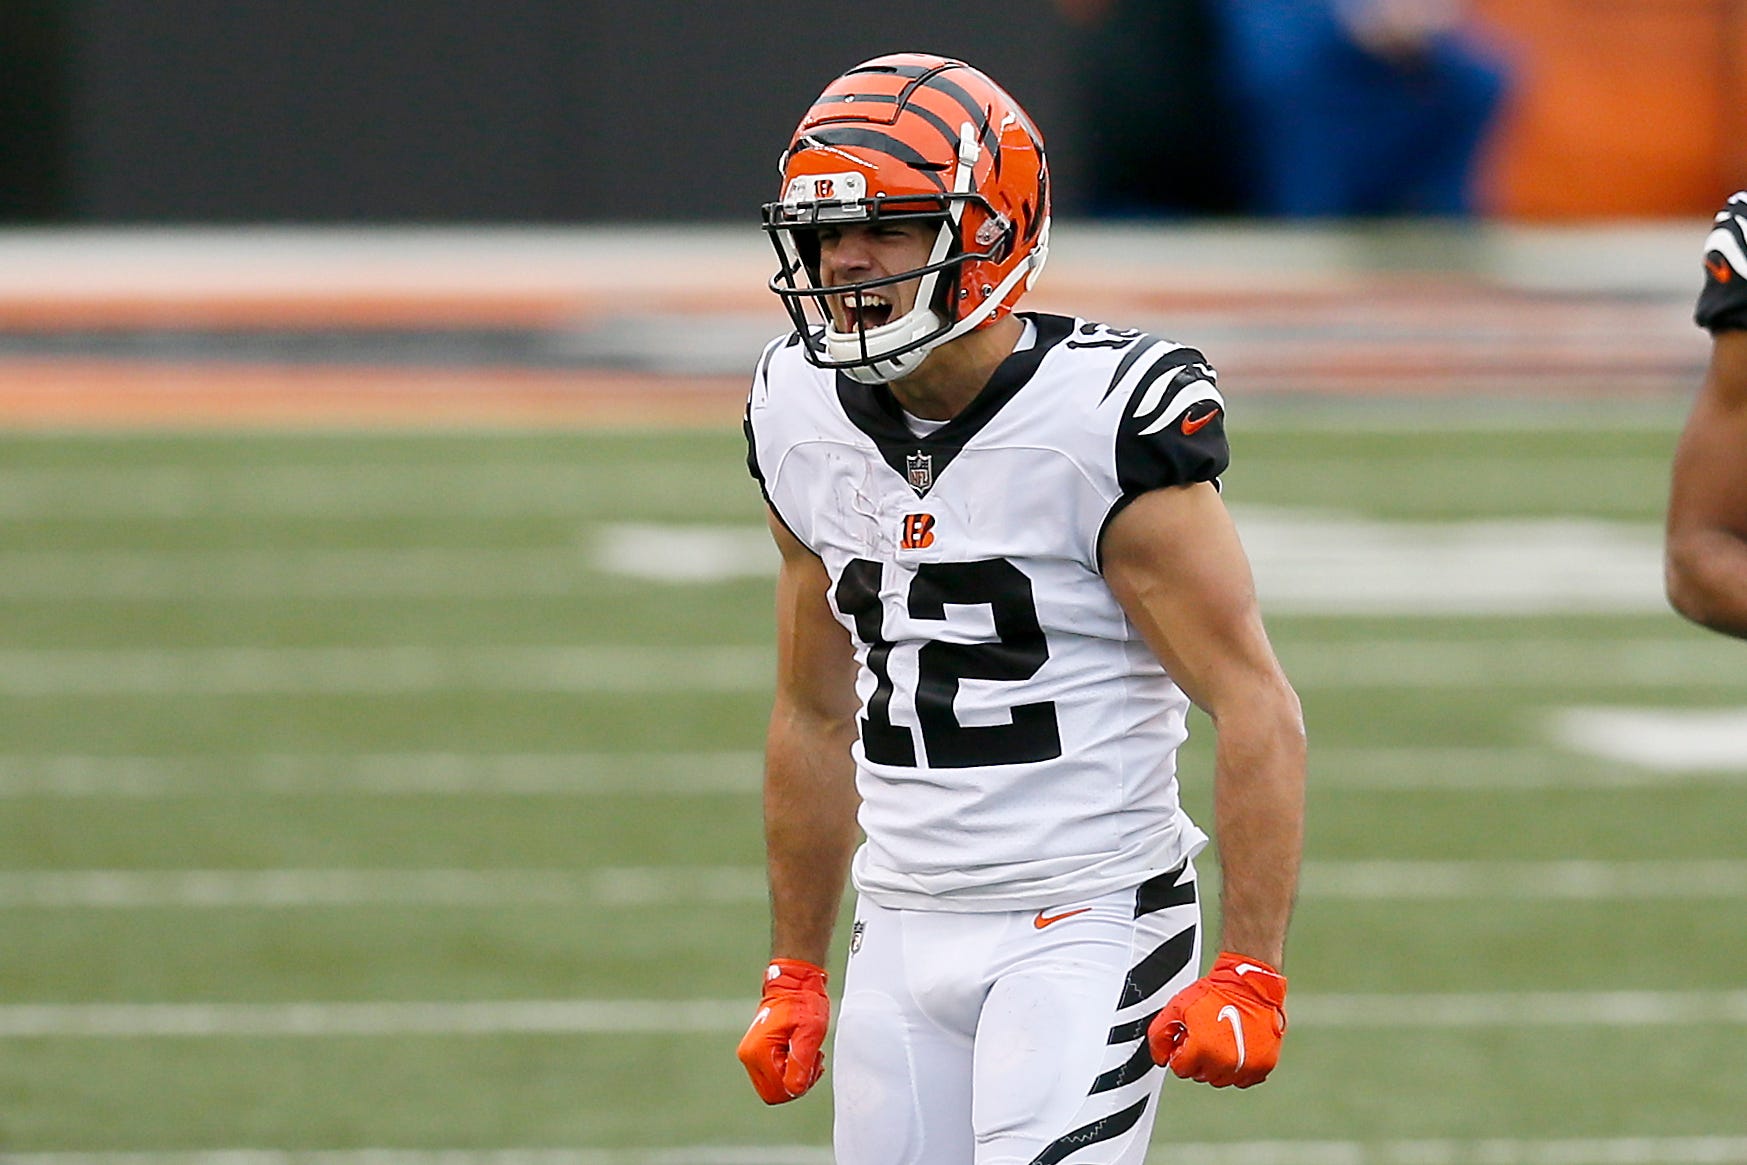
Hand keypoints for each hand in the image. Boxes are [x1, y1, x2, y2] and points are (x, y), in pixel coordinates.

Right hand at [736, 958, 829, 1103]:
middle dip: (796, 1083)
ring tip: (809, 1055)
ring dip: (794, 1077)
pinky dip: (789, 1071)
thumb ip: (801, 1064)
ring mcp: (751, 1054)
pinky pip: (773, 1076)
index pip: (778, 1091)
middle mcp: (749, 1056)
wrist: (794, 983)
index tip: (813, 1065)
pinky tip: (801, 1055)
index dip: (799, 1085)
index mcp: (758, 1051)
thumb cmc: (803, 1002)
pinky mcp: (756, 1052)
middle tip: (813, 1062)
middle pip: (773, 1093)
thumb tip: (795, 1090)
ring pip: (774, 1086)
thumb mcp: (809, 1033)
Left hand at [1148, 951, 1286, 1087]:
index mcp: (1202, 1050)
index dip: (1180, 1051)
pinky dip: (1239, 1069)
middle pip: (1200, 1075)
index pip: (1180, 1068)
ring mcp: (1246, 1066)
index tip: (1188, 1038)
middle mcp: (1225, 1063)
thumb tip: (1160, 1058)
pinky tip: (1237, 1048)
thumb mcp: (1177, 1007)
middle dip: (1198, 1058)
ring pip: (1221, 1079)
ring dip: (1217, 1065)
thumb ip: (1159, 1035)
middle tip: (1205, 1035)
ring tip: (1221, 1039)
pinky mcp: (1264, 1066)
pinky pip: (1244, 1080)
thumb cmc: (1217, 993)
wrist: (1251, 984)